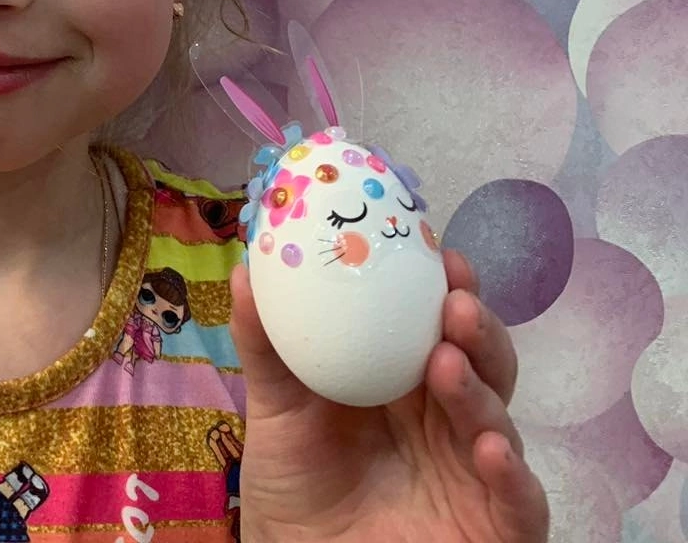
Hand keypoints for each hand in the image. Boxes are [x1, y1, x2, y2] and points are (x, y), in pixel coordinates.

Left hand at [229, 249, 548, 542]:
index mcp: (405, 379)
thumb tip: (247, 271)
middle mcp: (448, 417)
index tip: (436, 251)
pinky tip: (490, 447)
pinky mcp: (495, 525)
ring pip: (497, 419)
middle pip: (480, 362)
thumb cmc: (294, 481)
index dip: (445, 287)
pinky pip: (520, 499)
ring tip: (448, 362)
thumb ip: (267, 344)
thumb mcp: (275, 407)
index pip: (437, 324)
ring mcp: (475, 469)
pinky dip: (512, 472)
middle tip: (456, 300)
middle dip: (476, 328)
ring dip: (480, 388)